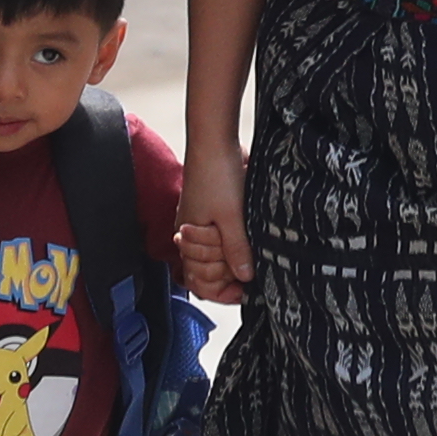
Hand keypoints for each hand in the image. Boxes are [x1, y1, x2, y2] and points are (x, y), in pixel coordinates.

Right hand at [176, 184, 253, 300]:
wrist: (214, 142)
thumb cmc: (217, 174)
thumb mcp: (232, 217)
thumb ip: (236, 249)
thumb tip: (244, 277)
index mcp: (188, 240)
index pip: (199, 283)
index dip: (221, 292)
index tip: (244, 291)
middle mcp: (189, 236)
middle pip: (205, 275)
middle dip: (225, 277)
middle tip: (247, 270)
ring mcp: (198, 225)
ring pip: (212, 259)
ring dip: (229, 262)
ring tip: (247, 255)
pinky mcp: (208, 214)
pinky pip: (217, 242)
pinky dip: (230, 247)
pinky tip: (244, 242)